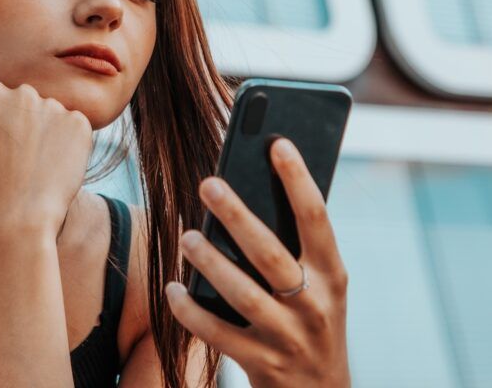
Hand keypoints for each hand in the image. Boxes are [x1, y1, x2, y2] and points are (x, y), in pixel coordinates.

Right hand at [0, 80, 92, 236]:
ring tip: (40, 167)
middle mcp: (21, 92)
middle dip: (32, 124)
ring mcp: (52, 105)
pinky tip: (57, 168)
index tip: (4, 147)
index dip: (7, 125)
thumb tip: (20, 110)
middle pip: (32, 103)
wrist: (17, 213)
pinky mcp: (78, 121)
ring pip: (56, 116)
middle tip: (25, 159)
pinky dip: (73, 145)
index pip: (5, 98)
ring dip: (53, 135)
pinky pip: (77, 128)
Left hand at [164, 138, 350, 387]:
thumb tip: (248, 188)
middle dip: (238, 216)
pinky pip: (218, 333)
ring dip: (210, 262)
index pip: (317, 218)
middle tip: (207, 183)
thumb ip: (292, 246)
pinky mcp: (262, 363)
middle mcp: (316, 304)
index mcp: (333, 275)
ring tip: (186, 236)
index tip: (277, 142)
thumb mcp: (318, 285)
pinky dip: (190, 311)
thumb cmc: (310, 319)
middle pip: (270, 253)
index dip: (298, 179)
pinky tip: (172, 290)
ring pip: (242, 293)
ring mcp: (288, 337)